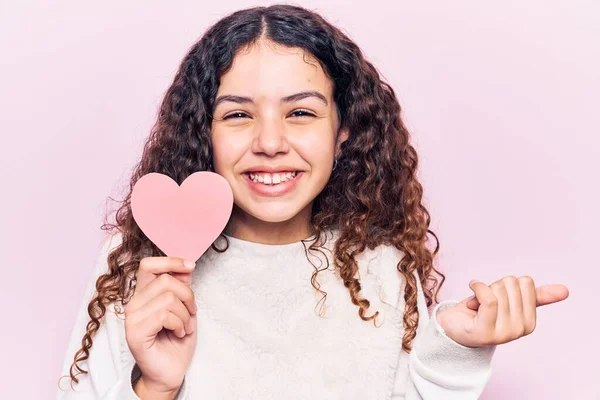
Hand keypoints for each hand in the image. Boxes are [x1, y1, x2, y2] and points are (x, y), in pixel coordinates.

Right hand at [124, 256, 197, 393]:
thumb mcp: (184, 308)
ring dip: (185, 315)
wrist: (171, 371)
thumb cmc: (176, 341)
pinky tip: (178, 333)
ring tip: (184, 327)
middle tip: (191, 313)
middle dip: (188, 296)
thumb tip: (186, 266)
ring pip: (168, 298)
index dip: (171, 261)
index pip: (148, 264)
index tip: (190, 266)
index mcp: (143, 294)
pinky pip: (164, 316)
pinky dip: (179, 324)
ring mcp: (132, 318)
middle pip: (166, 280)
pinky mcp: (135, 332)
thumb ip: (182, 287)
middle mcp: (134, 303)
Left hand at [436, 276, 568, 347]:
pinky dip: (477, 286)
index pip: (526, 282)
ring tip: (477, 305)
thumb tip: (565, 290)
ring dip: (482, 290)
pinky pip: (488, 298)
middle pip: (511, 283)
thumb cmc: (481, 311)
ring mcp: (503, 333)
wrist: (453, 326)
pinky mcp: (485, 331)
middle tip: (485, 301)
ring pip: (498, 290)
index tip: (498, 296)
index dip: (507, 284)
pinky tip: (472, 287)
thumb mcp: (510, 302)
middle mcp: (520, 330)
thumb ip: (535, 296)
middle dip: (494, 286)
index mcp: (530, 322)